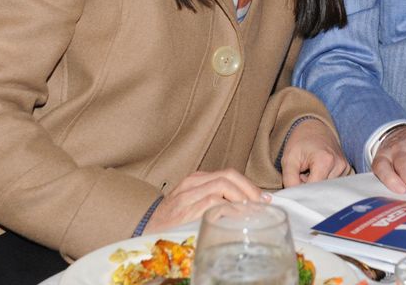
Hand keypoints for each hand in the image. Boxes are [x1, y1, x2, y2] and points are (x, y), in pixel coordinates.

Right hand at [143, 169, 268, 233]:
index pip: (229, 174)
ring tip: (252, 211)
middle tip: (262, 204)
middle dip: (249, 189)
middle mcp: (192, 184)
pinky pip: (211, 202)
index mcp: (196, 180)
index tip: (263, 198)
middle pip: (228, 176)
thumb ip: (213, 201)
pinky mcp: (183, 210)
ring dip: (242, 197)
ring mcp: (187, 196)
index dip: (249, 185)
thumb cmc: (170, 222)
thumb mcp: (191, 204)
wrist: (143, 232)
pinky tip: (236, 217)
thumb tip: (244, 208)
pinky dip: (228, 207)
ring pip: (222, 185)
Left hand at [280, 118, 349, 186]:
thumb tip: (295, 199)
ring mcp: (345, 167)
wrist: (313, 128)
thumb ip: (290, 181)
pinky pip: (333, 184)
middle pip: (322, 190)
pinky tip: (319, 171)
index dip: (302, 189)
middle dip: (310, 187)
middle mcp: (339, 164)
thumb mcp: (288, 159)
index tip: (296, 181)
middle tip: (302, 174)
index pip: (314, 189)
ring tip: (310, 171)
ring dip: (317, 184)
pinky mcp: (346, 169)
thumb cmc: (300, 143)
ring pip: (328, 189)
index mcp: (325, 160)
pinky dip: (324, 181)